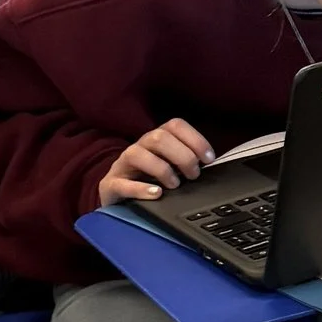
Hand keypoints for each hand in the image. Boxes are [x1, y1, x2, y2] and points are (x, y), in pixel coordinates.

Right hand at [98, 118, 215, 205]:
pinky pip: (121, 183)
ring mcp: (123, 164)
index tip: (209, 158)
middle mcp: (140, 146)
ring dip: (162, 169)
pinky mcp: (111, 184)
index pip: (175, 126)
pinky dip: (140, 189)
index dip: (195, 139)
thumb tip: (210, 164)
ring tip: (175, 185)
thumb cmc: (149, 179)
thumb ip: (187, 161)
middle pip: (159, 137)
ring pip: (137, 154)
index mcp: (156, 139)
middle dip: (182, 155)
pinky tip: (156, 193)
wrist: (117, 196)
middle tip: (194, 175)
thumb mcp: (171, 167)